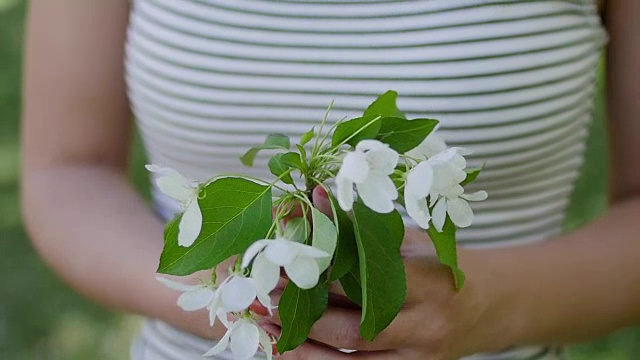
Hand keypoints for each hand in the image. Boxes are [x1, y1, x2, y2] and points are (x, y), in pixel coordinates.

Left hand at [261, 188, 507, 358]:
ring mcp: (419, 359)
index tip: (281, 258)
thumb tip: (312, 197)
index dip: (318, 270)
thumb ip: (363, 227)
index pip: (364, 278)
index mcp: (430, 282)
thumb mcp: (413, 239)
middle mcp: (426, 327)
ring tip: (264, 329)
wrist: (493, 306)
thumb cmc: (446, 265)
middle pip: (351, 328)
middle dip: (301, 313)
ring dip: (302, 348)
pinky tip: (291, 352)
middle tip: (261, 296)